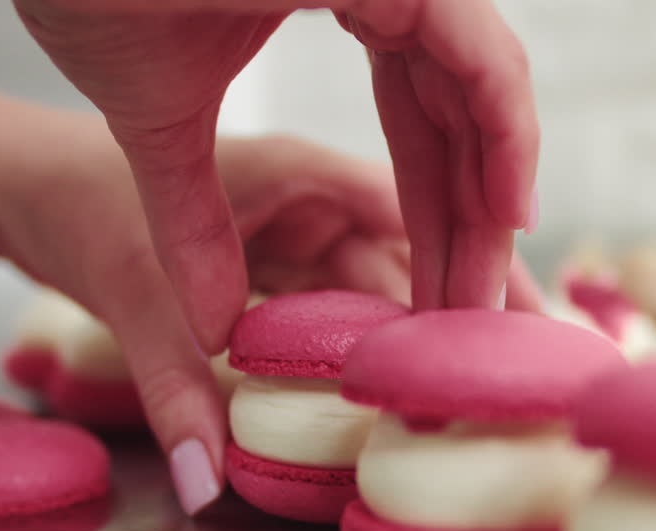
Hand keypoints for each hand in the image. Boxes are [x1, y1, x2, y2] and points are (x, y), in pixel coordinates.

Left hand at [2, 119, 539, 515]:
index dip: (479, 249)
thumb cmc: (79, 203)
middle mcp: (321, 199)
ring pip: (398, 280)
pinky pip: (359, 305)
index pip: (421, 199)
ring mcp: (311, 234)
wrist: (30, 192)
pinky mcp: (293, 269)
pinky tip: (419, 379)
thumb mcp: (131, 291)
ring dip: (442, 324)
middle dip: (482, 296)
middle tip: (538, 356)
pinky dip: (391, 339)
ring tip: (496, 375)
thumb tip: (206, 477)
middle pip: (429, 245)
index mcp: (303, 171)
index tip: (519, 311)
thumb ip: (172, 381)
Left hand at [13, 0, 540, 349]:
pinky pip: (411, 76)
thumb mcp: (145, 110)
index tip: (506, 243)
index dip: (509, 156)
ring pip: (449, 91)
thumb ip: (190, 224)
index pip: (480, 65)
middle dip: (476, 205)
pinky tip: (426, 215)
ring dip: (454, 189)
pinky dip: (425, 146)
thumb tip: (218, 340)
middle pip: (473, 93)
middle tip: (465, 305)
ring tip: (445, 286)